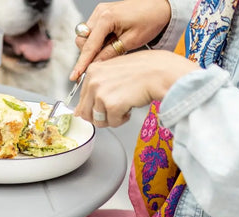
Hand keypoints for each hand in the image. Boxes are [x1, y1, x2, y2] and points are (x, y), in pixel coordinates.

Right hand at [70, 0, 171, 80]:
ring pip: (86, 37)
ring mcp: (100, 12)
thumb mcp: (131, 41)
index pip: (89, 46)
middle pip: (82, 40)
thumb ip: (110, 53)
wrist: (159, 7)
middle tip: (106, 58)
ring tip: (113, 47)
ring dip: (94, 47)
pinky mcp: (103, 14)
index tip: (75, 76)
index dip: (82, 63)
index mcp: (106, 17)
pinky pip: (93, 32)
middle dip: (90, 52)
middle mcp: (100, 12)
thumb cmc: (150, 19)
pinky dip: (98, 40)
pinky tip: (112, 41)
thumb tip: (96, 65)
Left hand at [76, 50, 196, 127]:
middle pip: (86, 113)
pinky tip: (130, 107)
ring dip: (112, 118)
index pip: (82, 99)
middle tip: (116, 108)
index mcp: (92, 71)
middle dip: (101, 115)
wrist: (161, 72)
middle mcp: (94, 81)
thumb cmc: (144, 70)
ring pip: (98, 120)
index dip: (96, 106)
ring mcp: (101, 93)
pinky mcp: (111, 105)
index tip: (107, 103)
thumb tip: (78, 113)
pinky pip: (112, 123)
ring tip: (124, 105)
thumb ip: (96, 88)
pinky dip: (122, 119)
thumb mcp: (114, 73)